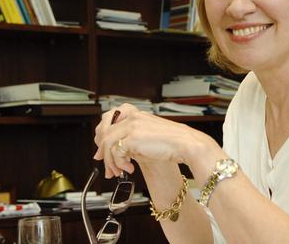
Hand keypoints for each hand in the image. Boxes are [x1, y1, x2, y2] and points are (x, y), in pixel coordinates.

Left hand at [93, 103, 211, 178]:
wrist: (186, 144)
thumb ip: (133, 141)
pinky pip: (116, 152)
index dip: (103, 137)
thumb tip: (117, 152)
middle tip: (106, 166)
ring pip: (108, 144)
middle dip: (103, 153)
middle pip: (106, 133)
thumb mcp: (149, 138)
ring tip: (118, 172)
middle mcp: (133, 118)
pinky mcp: (132, 138)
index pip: (110, 121)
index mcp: (137, 115)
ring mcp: (132, 127)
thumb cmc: (173, 143)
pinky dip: (119, 163)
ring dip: (110, 162)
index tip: (102, 151)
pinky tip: (129, 169)